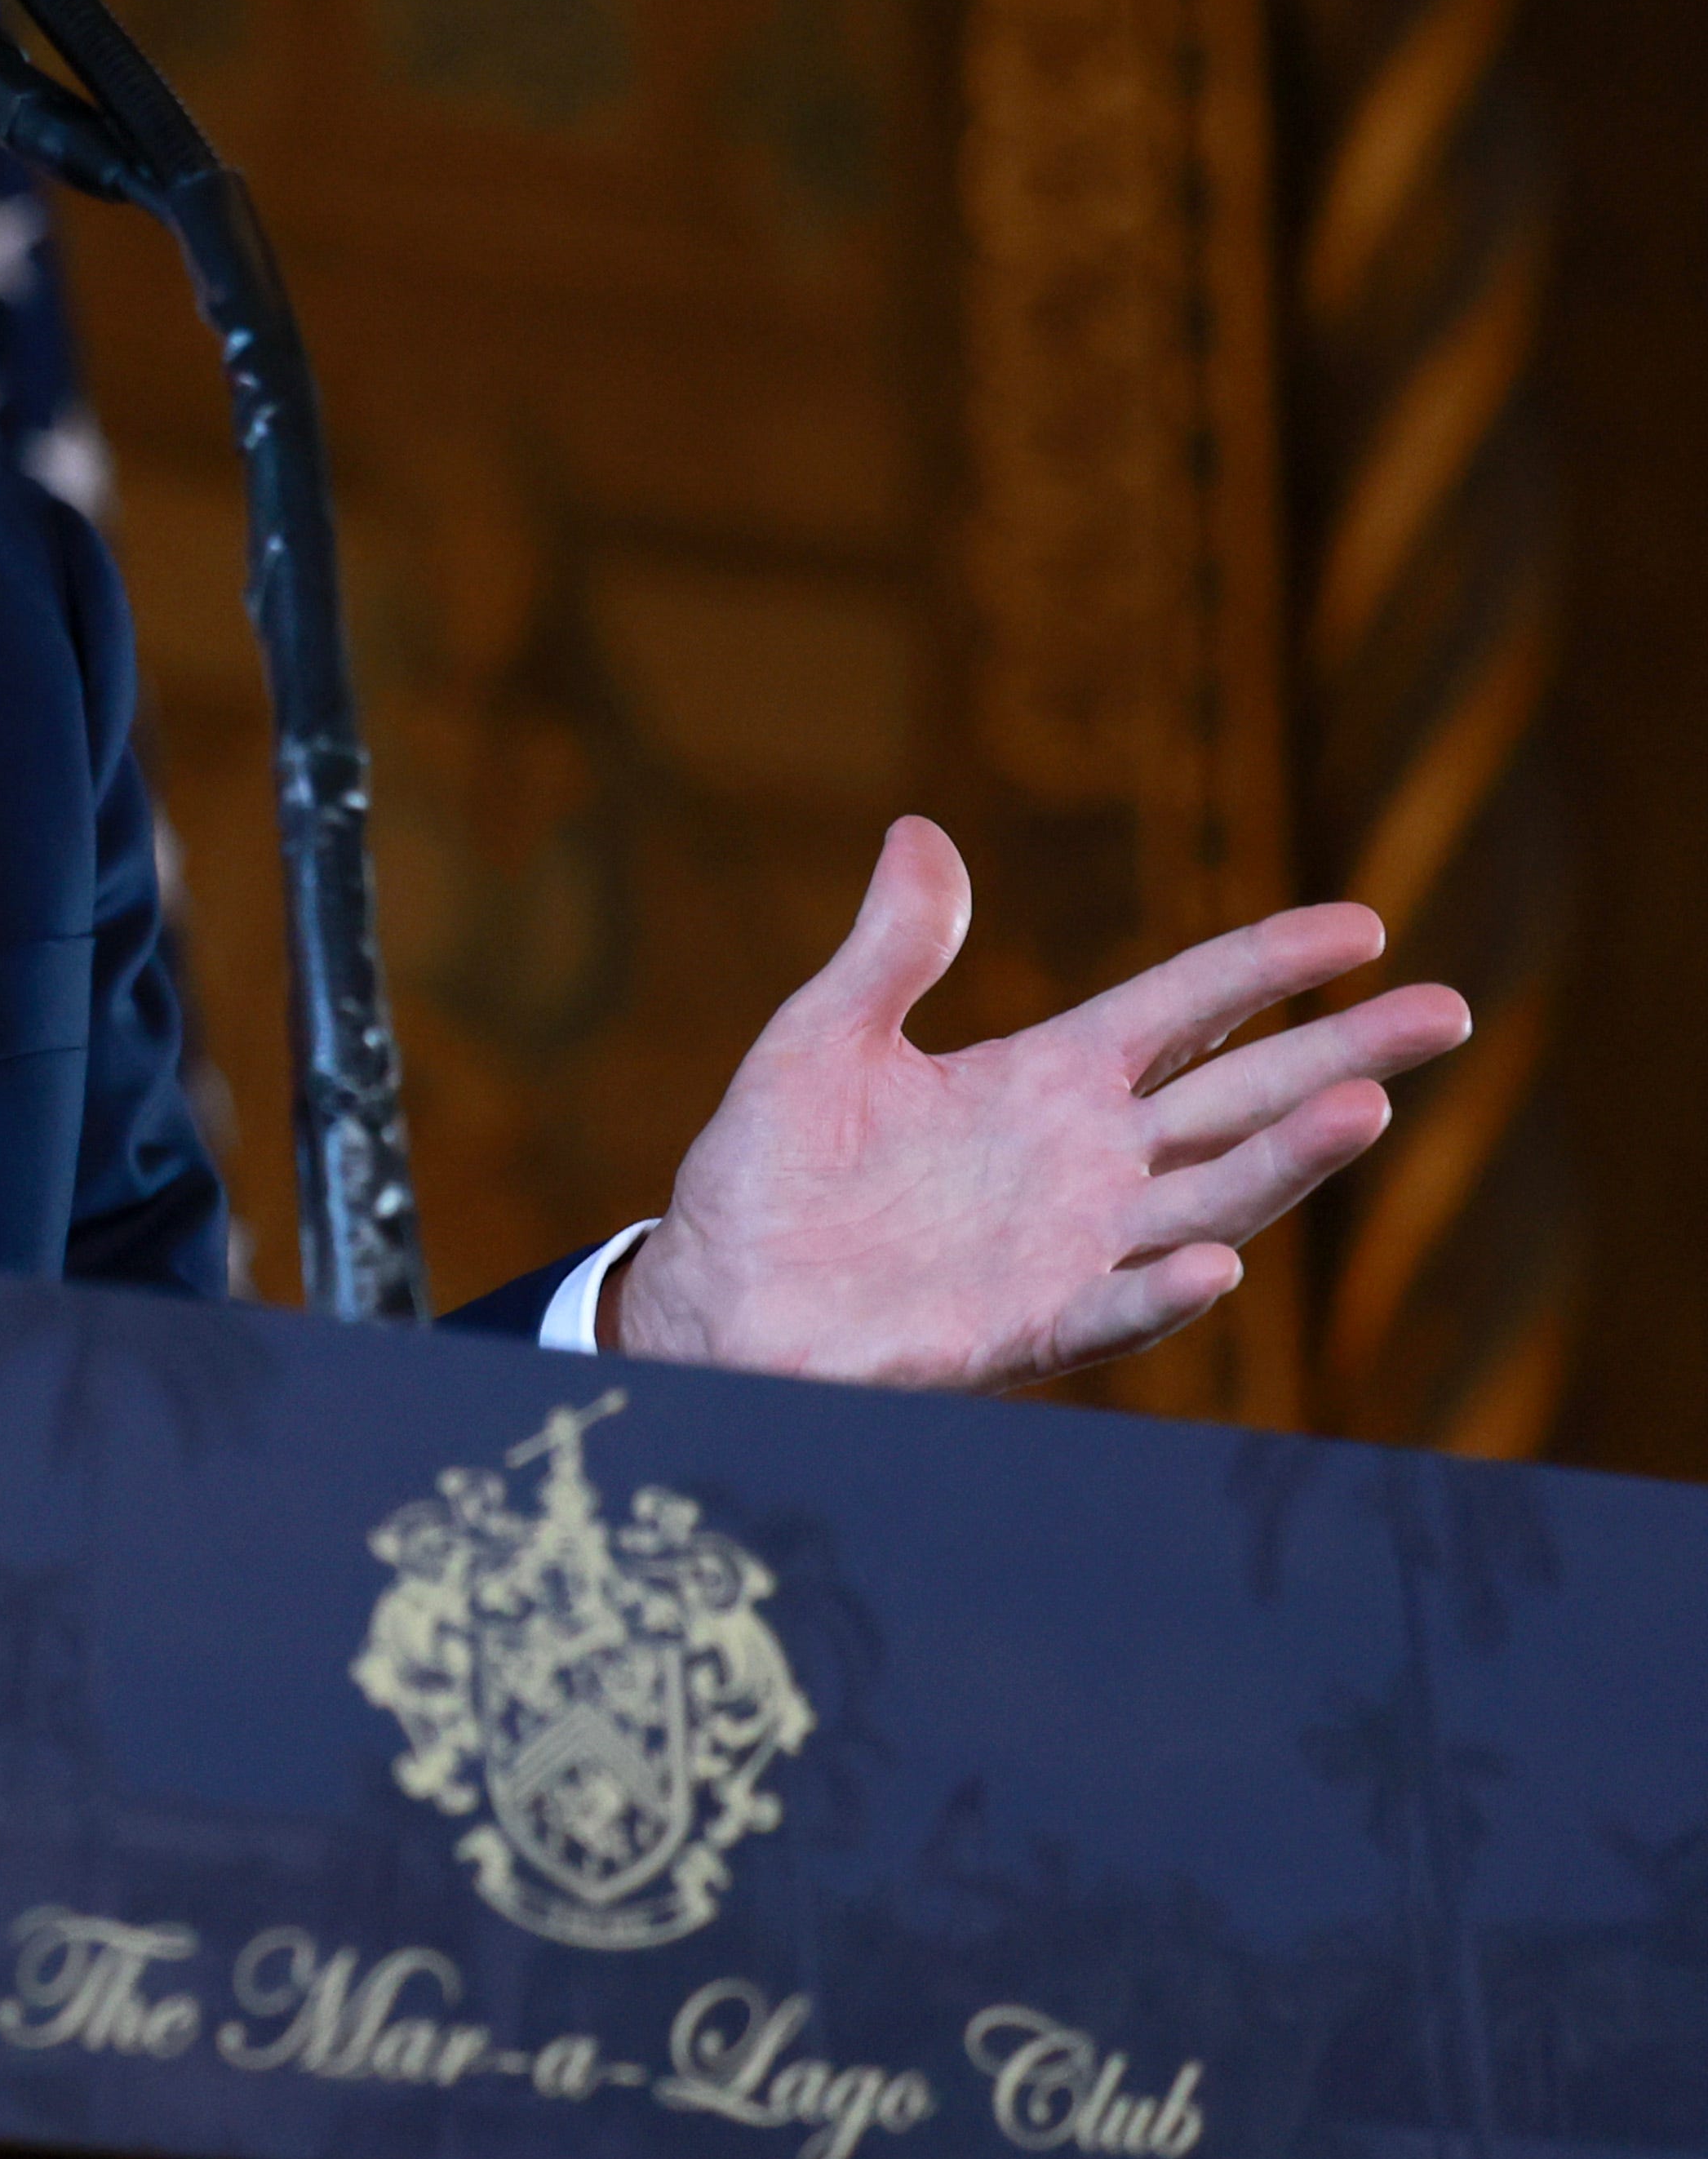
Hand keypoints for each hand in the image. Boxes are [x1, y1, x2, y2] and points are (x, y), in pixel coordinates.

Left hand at [609, 816, 1469, 1389]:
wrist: (714, 1288)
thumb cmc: (773, 1167)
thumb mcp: (825, 1034)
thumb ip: (890, 947)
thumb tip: (919, 830)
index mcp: (1047, 1078)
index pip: (1185, 1008)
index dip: (1267, 965)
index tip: (1363, 925)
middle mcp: (1085, 1162)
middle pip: (1237, 1097)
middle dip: (1339, 1055)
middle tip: (1443, 1012)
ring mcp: (1067, 1248)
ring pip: (1208, 1199)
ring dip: (1285, 1162)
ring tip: (1367, 1108)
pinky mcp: (1020, 1328)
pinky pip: (1110, 1311)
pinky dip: (1161, 1292)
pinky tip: (1216, 1263)